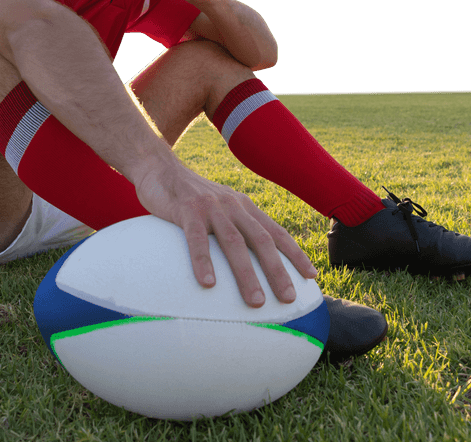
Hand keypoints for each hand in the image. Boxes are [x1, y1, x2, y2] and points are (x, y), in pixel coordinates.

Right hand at [132, 160, 317, 307]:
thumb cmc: (190, 197)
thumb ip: (233, 227)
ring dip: (247, 274)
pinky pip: (197, 239)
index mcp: (245, 208)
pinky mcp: (187, 211)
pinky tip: (208, 283)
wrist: (160, 169)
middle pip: (262, 241)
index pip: (276, 232)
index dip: (295, 254)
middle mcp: (234, 206)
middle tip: (288, 298)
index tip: (311, 276)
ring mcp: (211, 208)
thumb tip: (247, 262)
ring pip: (234, 243)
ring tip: (256, 301)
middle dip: (278, 271)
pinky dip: (204, 262)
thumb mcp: (219, 208)